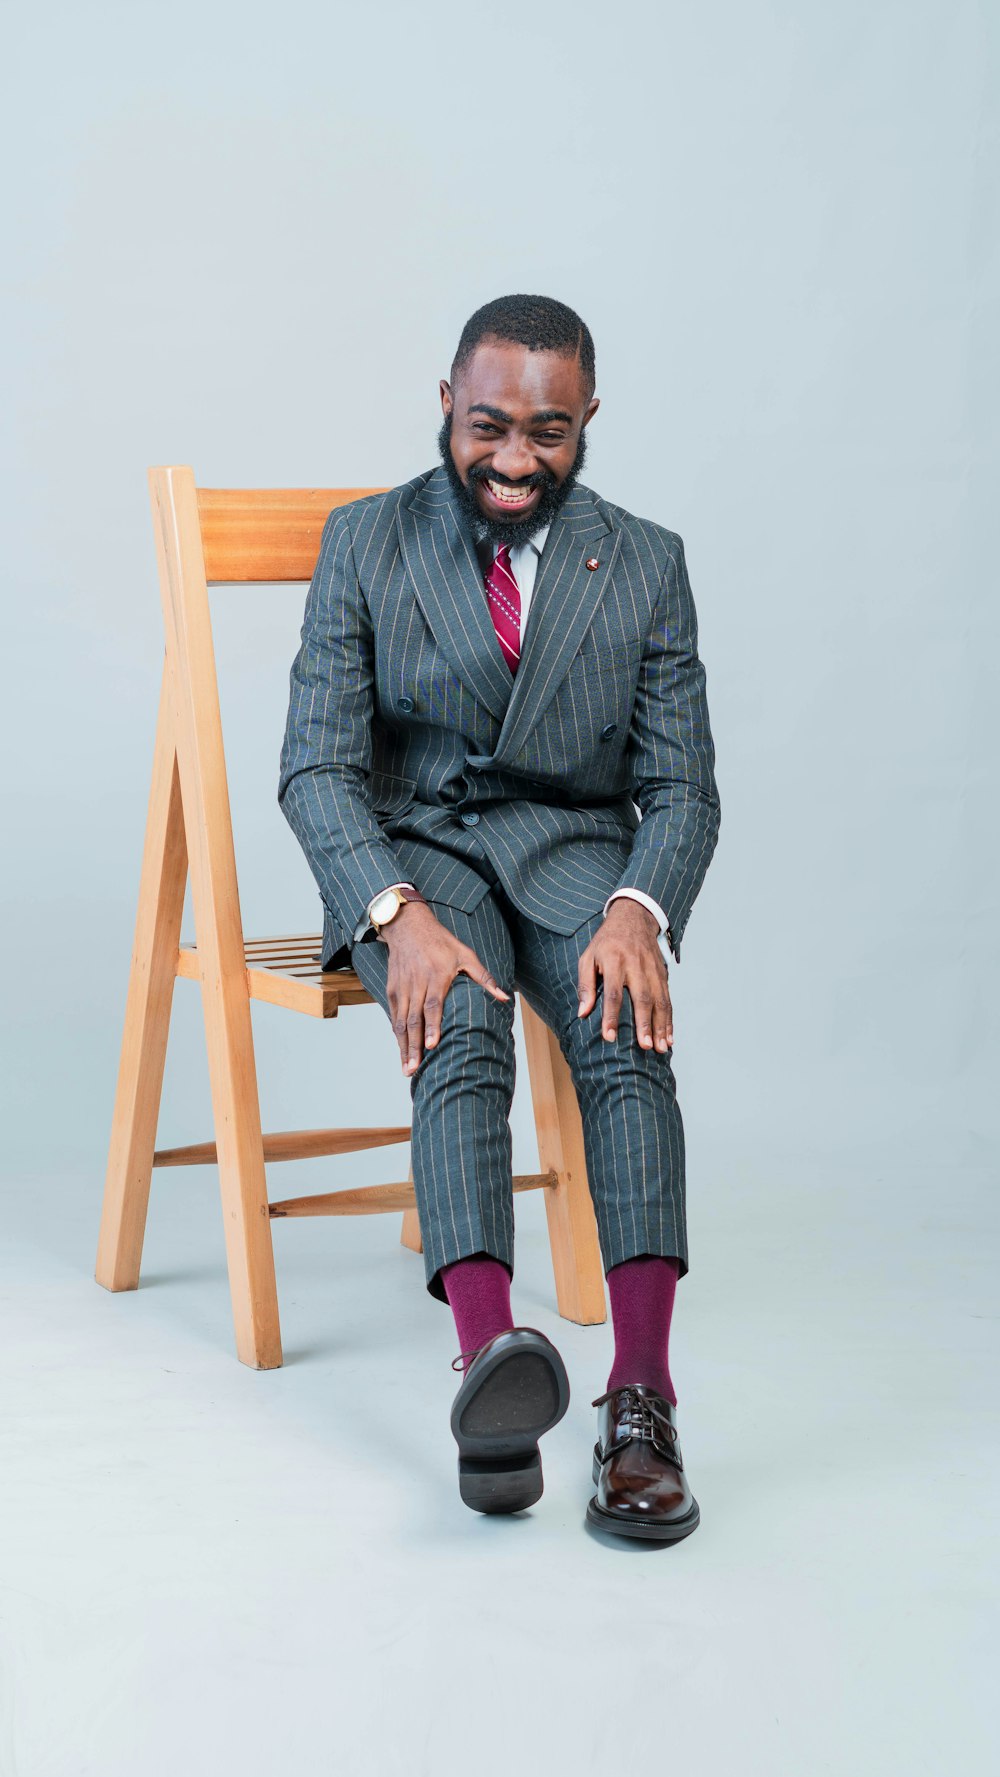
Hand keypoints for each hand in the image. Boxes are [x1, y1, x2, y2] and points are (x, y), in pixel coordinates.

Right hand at [381, 902, 509, 1074]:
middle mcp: (417, 983)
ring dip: (403, 1046)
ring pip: (401, 1021)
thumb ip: (484, 978)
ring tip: (407, 1067)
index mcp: (436, 976)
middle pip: (414, 1019)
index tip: (431, 1046)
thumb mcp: (466, 954)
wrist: (407, 925)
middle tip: (414, 1069)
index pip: (433, 1005)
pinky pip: (394, 1015)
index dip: (432, 1027)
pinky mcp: (392, 989)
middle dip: (414, 1046)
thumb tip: (504, 998)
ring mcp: (402, 987)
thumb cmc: (440, 941)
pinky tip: (401, 1050)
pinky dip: (397, 1033)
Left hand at [577, 899, 672, 1052]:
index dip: (610, 1016)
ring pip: (660, 1000)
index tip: (609, 1037)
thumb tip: (582, 1013)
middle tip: (644, 1047)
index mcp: (614, 961)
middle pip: (642, 998)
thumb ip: (585, 984)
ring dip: (661, 1026)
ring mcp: (653, 970)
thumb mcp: (588, 956)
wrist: (634, 918)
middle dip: (644, 1024)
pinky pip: (668, 999)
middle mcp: (636, 966)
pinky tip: (669, 1037)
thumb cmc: (606, 942)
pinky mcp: (663, 974)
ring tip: (661, 1048)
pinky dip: (670, 1020)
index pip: (613, 993)